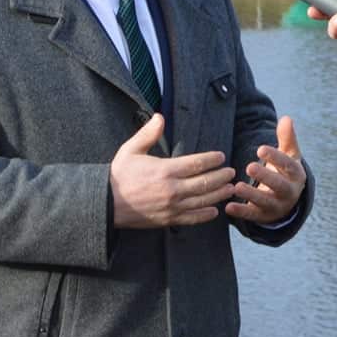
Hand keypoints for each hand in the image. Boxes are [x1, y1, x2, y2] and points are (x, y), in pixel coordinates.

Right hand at [109, 113, 235, 228]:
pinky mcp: (167, 220)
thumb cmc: (118, 175)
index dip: (212, 159)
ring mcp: (171, 207)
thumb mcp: (130, 150)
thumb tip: (160, 116)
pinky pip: (192, 218)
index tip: (221, 156)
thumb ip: (148, 134)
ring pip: (203, 201)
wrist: (105, 204)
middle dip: (221, 177)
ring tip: (230, 189)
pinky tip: (215, 211)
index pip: (197, 163)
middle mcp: (172, 189)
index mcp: (165, 170)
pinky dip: (205, 215)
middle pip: (205, 182)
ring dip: (219, 195)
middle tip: (231, 172)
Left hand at [223, 115, 305, 223]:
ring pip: (265, 202)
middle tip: (249, 166)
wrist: (288, 199)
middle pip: (279, 185)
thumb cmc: (285, 171)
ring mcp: (277, 205)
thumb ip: (287, 137)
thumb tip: (286, 118)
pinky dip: (241, 212)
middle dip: (265, 177)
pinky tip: (228, 207)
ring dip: (251, 195)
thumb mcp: (289, 154)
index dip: (275, 157)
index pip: (287, 165)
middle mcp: (289, 191)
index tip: (260, 149)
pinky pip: (252, 215)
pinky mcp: (263, 216)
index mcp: (295, 174)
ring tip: (236, 186)